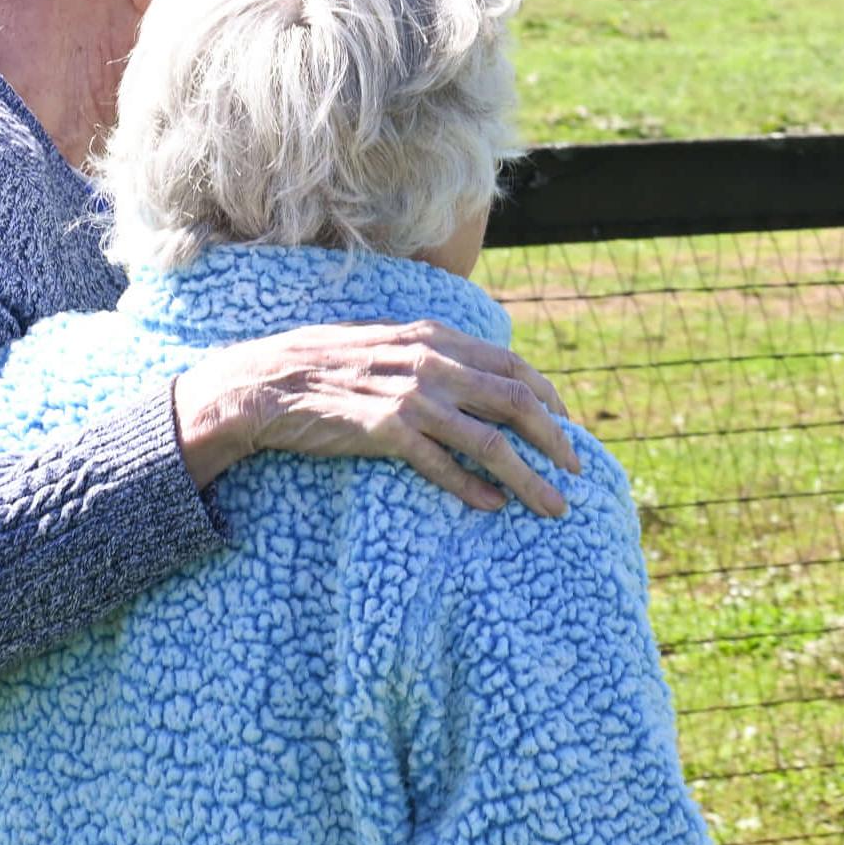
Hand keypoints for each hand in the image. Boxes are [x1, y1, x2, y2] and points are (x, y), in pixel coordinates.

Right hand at [173, 321, 580, 516]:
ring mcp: (410, 396)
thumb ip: (430, 354)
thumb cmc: (325, 366)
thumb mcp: (386, 344)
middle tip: (578, 470)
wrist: (266, 382)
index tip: (567, 427)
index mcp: (435, 337)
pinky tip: (492, 507)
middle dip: (555, 440)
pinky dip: (473, 488)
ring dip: (528, 477)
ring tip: (552, 506)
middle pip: (515, 403)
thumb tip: (472, 377)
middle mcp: (431, 362)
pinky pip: (443, 465)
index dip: (549, 399)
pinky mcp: (386, 430)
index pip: (513, 367)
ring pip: (490, 441)